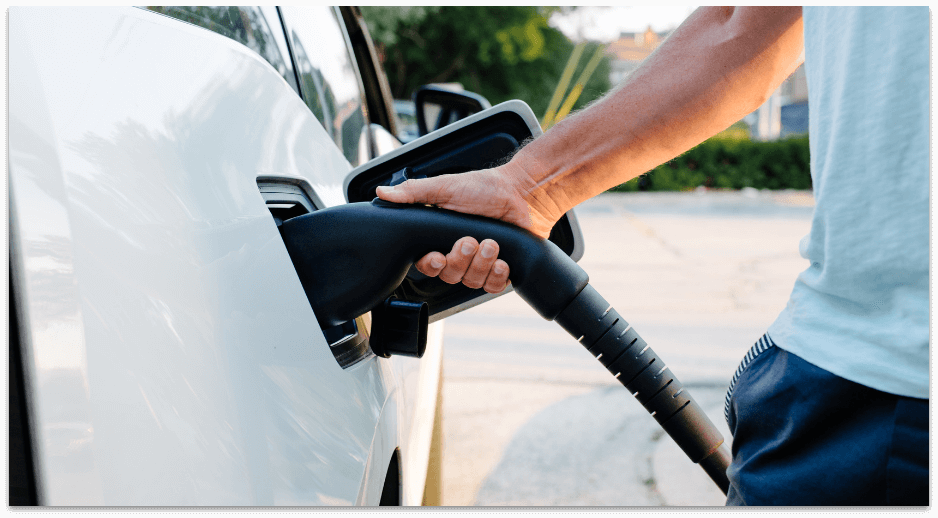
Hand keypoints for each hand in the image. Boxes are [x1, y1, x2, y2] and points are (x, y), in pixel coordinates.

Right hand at [375, 164, 557, 292]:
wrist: (523, 192)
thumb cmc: (484, 187)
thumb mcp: (445, 186)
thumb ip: (413, 192)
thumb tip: (383, 192)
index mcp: (440, 238)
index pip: (427, 264)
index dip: (430, 265)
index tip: (438, 256)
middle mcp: (459, 254)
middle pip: (449, 275)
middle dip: (460, 260)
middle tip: (471, 241)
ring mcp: (480, 263)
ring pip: (471, 282)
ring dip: (481, 265)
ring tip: (492, 243)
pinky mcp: (501, 269)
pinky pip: (493, 286)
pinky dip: (498, 276)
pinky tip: (503, 261)